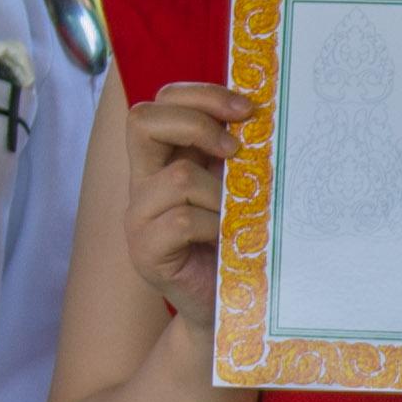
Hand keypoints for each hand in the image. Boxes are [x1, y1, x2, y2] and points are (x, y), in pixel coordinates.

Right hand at [121, 79, 255, 319]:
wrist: (229, 305)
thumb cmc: (239, 242)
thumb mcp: (238, 187)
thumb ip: (235, 153)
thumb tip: (263, 109)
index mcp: (164, 159)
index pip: (162, 102)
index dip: (202, 95)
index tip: (248, 110)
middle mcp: (143, 181)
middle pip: (143, 120)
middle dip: (198, 122)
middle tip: (237, 150)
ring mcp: (138, 216)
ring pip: (177, 176)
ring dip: (221, 193)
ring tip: (237, 217)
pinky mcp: (143, 251)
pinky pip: (181, 221)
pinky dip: (214, 226)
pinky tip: (226, 241)